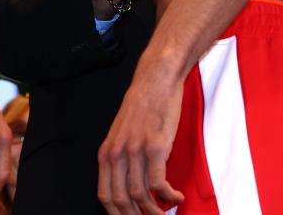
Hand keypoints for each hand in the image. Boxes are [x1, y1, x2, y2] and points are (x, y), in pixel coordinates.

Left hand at [98, 67, 184, 213]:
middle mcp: (117, 154)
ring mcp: (136, 151)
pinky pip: (159, 184)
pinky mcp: (156, 147)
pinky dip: (169, 196)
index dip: (117, 214)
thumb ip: (120, 157)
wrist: (155, 81)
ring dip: (155, 212)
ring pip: (140, 196)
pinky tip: (176, 197)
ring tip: (166, 214)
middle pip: (121, 200)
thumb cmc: (142, 106)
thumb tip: (128, 186)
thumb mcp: (121, 133)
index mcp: (106, 153)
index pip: (105, 195)